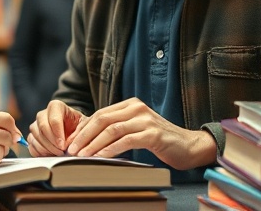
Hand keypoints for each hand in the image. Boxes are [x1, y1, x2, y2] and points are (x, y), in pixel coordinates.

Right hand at [26, 100, 85, 156]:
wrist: (72, 129)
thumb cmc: (78, 126)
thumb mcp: (83, 126)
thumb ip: (78, 133)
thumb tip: (70, 146)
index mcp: (56, 106)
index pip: (53, 119)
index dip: (58, 133)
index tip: (64, 145)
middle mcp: (43, 114)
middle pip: (42, 127)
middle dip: (52, 142)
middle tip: (61, 151)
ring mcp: (36, 125)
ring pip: (36, 136)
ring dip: (47, 148)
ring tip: (58, 153)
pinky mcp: (32, 136)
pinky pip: (31, 145)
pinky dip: (40, 152)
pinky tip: (50, 154)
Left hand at [64, 97, 217, 170]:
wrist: (189, 145)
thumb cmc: (160, 140)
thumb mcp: (136, 129)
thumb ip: (118, 128)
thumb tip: (88, 139)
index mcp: (131, 104)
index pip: (100, 114)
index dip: (83, 128)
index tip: (71, 141)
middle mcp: (137, 108)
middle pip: (102, 119)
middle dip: (84, 135)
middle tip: (71, 149)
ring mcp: (145, 120)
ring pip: (112, 129)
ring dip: (94, 143)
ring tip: (82, 155)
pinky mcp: (153, 134)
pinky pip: (126, 140)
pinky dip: (111, 148)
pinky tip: (101, 156)